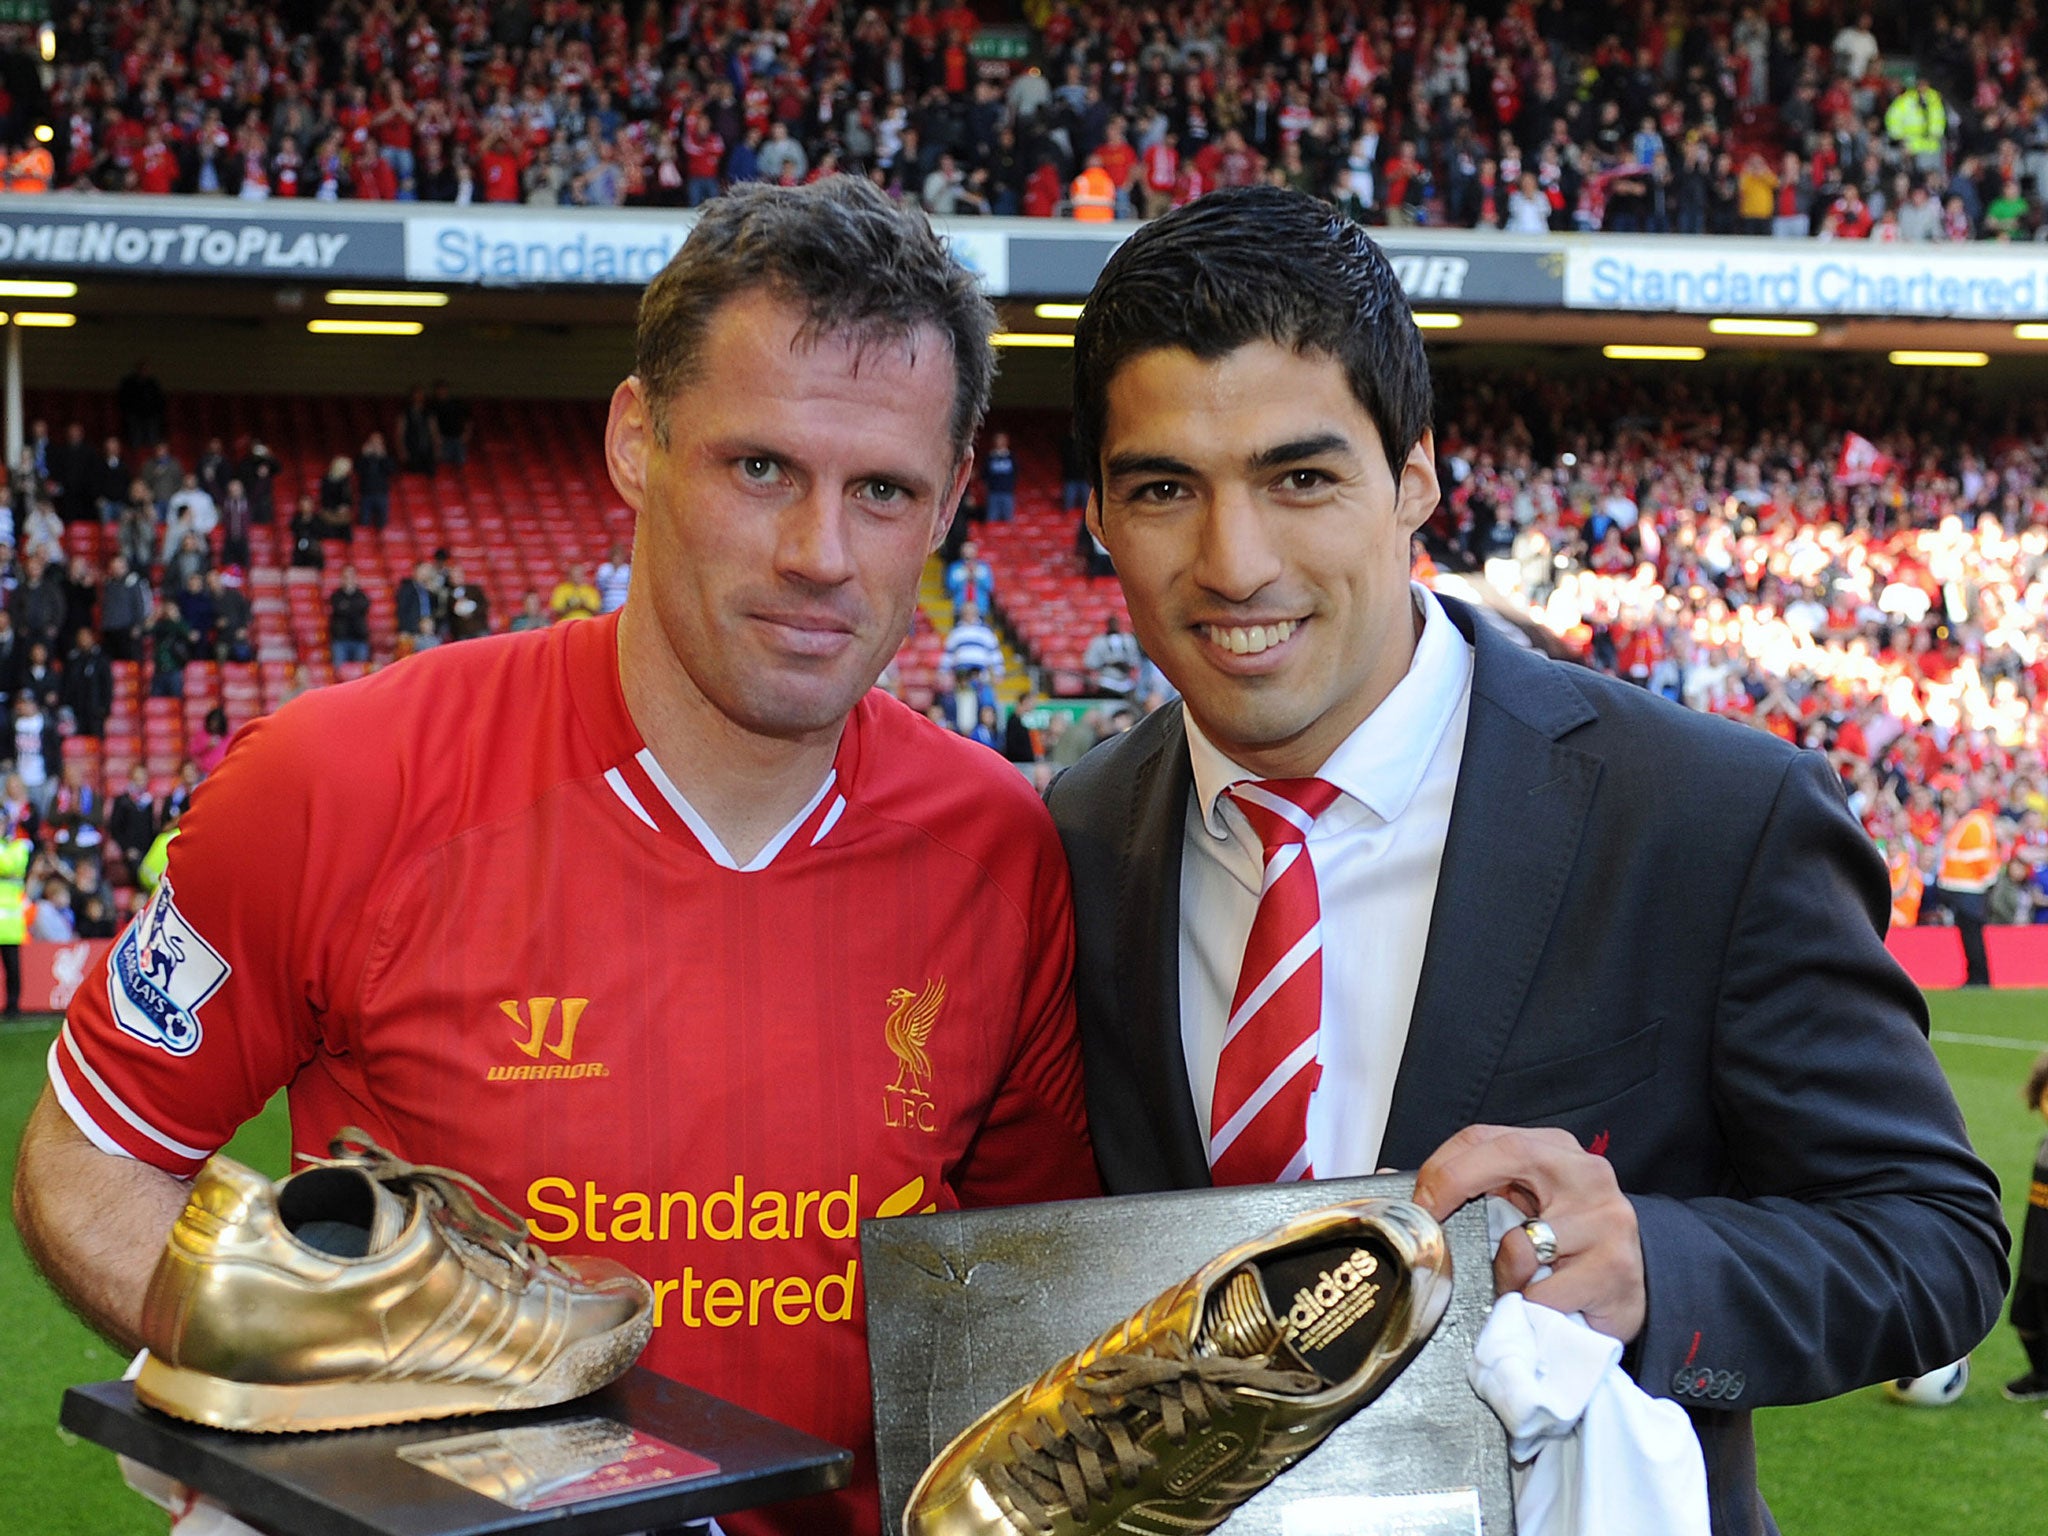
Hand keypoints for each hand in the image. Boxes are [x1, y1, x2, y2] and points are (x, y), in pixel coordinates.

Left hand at [1411, 1123, 1645, 1343]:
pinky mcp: (1614, 1269)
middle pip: (1507, 1155)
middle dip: (1455, 1186)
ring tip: (1518, 1284)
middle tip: (1434, 1227)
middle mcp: (1585, 1173)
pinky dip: (1530, 1308)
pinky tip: (1545, 1306)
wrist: (1638, 1288)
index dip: (1442, 1166)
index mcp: (1556, 1149)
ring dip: (1503, 1274)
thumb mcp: (1522, 1206)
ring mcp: (1605, 1219)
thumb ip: (1470, 1190)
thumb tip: (1388, 1178)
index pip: (1485, 1137)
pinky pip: (1542, 1295)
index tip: (1418, 1202)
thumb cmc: (1569, 1245)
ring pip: (1519, 1243)